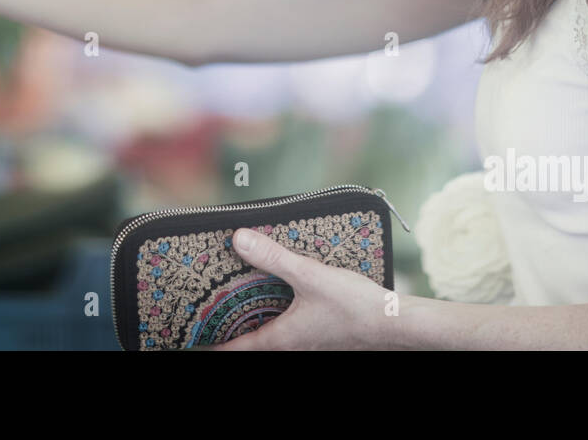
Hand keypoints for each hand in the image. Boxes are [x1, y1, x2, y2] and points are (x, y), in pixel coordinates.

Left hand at [209, 227, 394, 349]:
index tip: (192, 339)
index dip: (212, 343)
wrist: (395, 323)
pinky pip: (289, 326)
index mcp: (282, 338)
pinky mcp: (321, 332)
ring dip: (254, 320)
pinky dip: (275, 313)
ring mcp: (307, 340)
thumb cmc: (355, 307)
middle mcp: (292, 344)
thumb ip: (273, 257)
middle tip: (209, 314)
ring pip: (271, 334)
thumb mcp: (310, 276)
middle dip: (230, 329)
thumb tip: (238, 240)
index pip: (236, 347)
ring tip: (238, 300)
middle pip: (251, 342)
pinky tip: (280, 292)